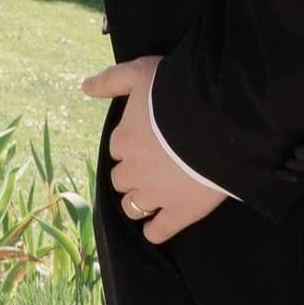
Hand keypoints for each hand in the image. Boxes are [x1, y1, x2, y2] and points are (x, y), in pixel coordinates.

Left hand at [83, 54, 224, 244]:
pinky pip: (157, 232)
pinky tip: (161, 224)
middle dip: (132, 176)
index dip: (131, 147)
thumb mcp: (141, 72)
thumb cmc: (180, 90)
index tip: (146, 143)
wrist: (218, 117)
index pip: (118, 149)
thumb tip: (85, 86)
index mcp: (124, 139)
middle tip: (152, 169)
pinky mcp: (179, 213)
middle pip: (121, 181)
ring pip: (132, 207)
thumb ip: (112, 79)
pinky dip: (156, 230)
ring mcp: (155, 194)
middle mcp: (133, 170)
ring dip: (139, 203)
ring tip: (154, 197)